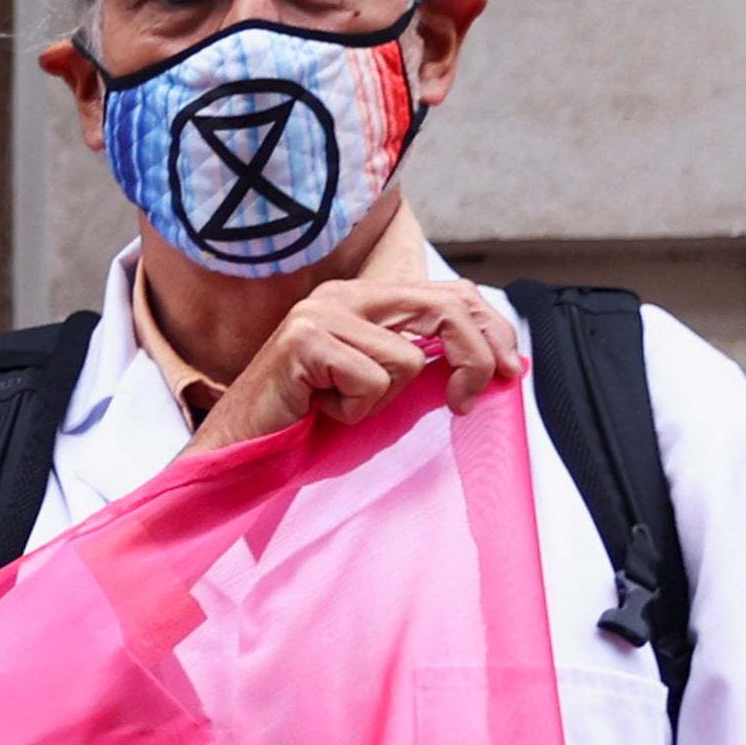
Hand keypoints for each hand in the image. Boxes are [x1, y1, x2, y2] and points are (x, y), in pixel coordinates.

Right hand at [183, 256, 522, 458]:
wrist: (236, 451)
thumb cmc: (304, 426)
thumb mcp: (378, 387)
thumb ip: (423, 361)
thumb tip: (496, 362)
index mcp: (363, 299)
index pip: (450, 293)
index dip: (491, 328)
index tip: (509, 371)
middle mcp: (342, 295)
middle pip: (445, 310)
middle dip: (473, 357)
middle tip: (465, 402)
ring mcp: (321, 314)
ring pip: (407, 358)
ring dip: (382, 400)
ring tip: (340, 407)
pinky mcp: (305, 341)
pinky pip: (372, 379)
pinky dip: (354, 410)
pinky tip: (320, 410)